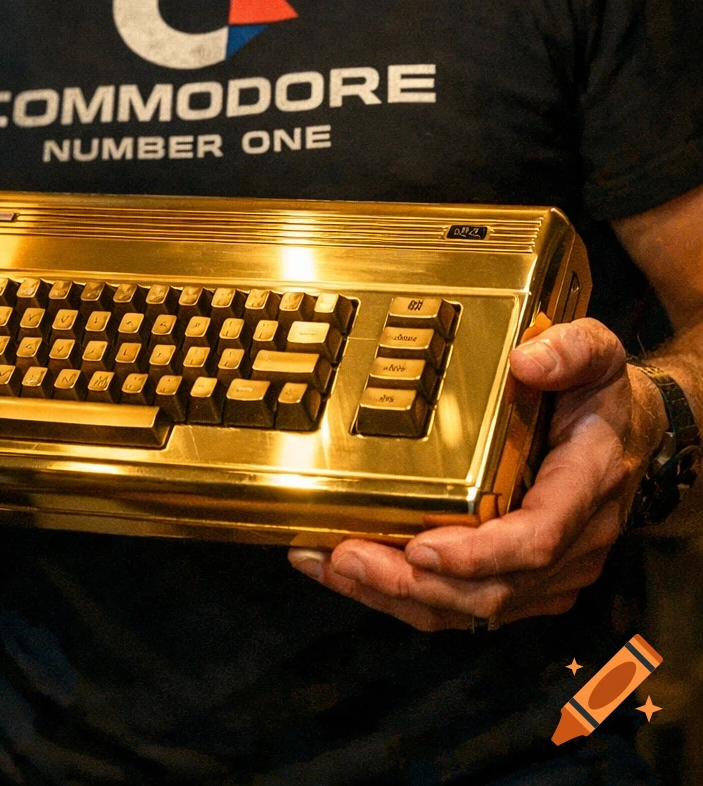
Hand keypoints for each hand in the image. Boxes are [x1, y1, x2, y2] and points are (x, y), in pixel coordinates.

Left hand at [287, 318, 666, 629]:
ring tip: (329, 566)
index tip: (421, 549)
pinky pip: (462, 606)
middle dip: (413, 585)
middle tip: (344, 559)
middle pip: (492, 591)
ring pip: (471, 610)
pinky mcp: (522, 582)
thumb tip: (525, 360)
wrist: (630, 431)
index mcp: (586, 487)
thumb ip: (571, 349)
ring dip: (396, 598)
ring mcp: (548, 573)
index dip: (478, 555)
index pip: (536, 539)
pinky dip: (404, 597)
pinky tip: (348, 571)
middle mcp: (572, 544)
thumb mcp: (599, 353)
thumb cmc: (602, 394)